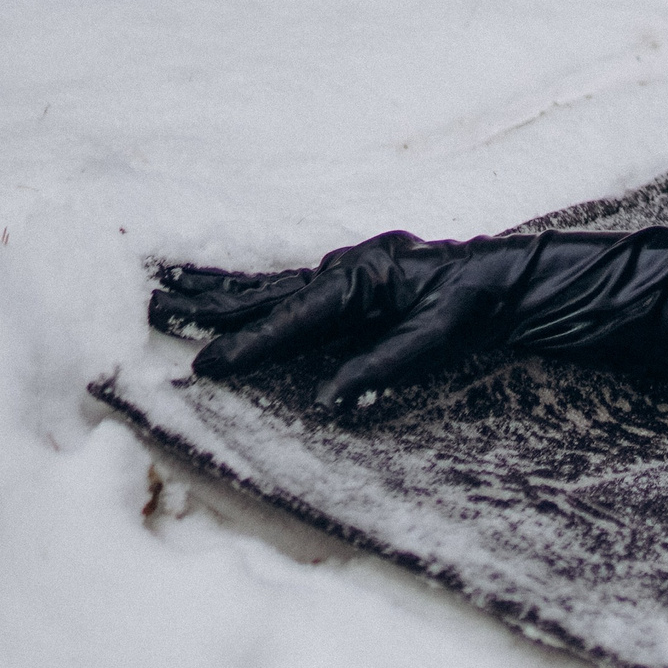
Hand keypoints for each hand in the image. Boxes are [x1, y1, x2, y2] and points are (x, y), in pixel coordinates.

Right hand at [151, 232, 539, 408]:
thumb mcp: (440, 337)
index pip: (295, 320)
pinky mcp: (353, 280)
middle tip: (153, 306)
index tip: (207, 366)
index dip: (250, 346)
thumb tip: (329, 399)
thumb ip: (384, 365)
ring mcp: (348, 270)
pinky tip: (230, 295)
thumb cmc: (482, 305)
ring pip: (272, 286)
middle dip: (212, 305)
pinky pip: (292, 287)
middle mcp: (347, 268)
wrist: (514, 279)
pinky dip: (255, 292)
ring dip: (223, 293)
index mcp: (364, 279)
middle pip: (268, 293)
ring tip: (171, 290)